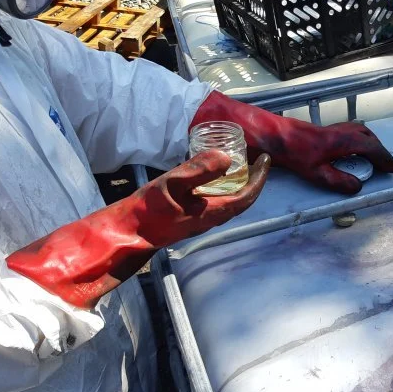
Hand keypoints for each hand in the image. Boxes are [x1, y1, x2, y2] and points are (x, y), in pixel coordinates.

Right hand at [135, 150, 270, 245]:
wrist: (127, 233)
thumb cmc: (148, 209)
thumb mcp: (172, 183)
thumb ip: (199, 170)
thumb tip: (227, 158)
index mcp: (213, 212)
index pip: (247, 195)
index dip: (259, 177)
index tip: (265, 159)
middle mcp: (211, 219)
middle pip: (242, 200)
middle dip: (253, 180)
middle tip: (256, 160)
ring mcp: (201, 221)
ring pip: (230, 203)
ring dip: (239, 185)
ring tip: (240, 165)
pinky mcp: (190, 219)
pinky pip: (217, 203)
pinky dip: (224, 189)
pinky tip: (214, 178)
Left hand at [191, 92, 392, 194]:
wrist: (271, 136)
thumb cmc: (291, 153)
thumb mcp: (316, 173)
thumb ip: (338, 180)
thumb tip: (358, 187)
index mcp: (341, 142)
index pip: (371, 148)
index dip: (383, 158)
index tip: (391, 168)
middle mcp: (339, 131)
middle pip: (367, 136)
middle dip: (378, 149)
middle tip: (384, 163)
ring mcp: (331, 128)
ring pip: (358, 130)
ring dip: (368, 142)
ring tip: (371, 156)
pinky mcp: (322, 130)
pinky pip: (348, 130)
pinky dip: (357, 138)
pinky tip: (349, 149)